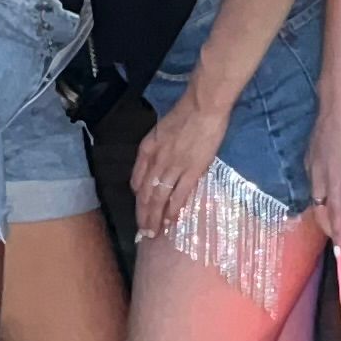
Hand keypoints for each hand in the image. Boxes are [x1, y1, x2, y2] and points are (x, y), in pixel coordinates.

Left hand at [130, 90, 227, 245]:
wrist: (203, 107)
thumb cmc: (184, 114)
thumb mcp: (158, 131)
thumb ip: (152, 151)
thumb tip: (148, 172)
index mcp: (147, 151)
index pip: (137, 181)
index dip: (138, 200)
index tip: (140, 212)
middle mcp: (156, 162)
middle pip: (145, 195)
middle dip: (143, 215)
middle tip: (143, 232)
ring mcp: (173, 168)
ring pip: (159, 198)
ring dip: (155, 218)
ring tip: (154, 233)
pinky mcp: (192, 171)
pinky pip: (179, 195)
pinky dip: (173, 210)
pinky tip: (171, 221)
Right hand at [304, 93, 340, 239]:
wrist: (334, 104)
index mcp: (333, 178)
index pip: (335, 213)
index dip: (338, 234)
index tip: (340, 252)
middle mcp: (317, 176)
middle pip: (319, 210)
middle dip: (328, 228)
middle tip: (338, 242)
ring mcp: (309, 167)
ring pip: (314, 198)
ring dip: (322, 213)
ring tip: (333, 224)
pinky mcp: (308, 159)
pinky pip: (312, 185)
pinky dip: (319, 198)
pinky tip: (328, 197)